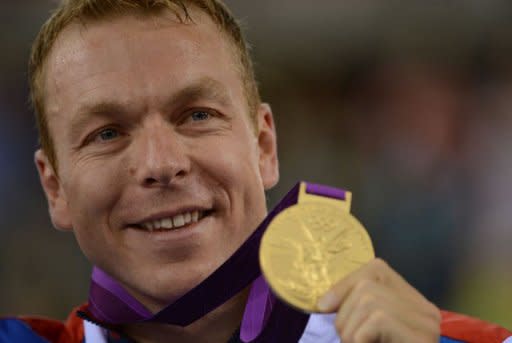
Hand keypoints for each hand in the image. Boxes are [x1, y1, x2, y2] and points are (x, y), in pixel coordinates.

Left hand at [317, 258, 440, 342]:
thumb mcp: (362, 334)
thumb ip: (354, 314)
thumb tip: (323, 302)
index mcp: (412, 303)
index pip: (376, 270)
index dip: (345, 284)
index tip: (323, 307)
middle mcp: (425, 310)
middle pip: (368, 286)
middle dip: (345, 315)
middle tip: (348, 342)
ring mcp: (427, 324)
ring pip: (369, 300)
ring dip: (349, 330)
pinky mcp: (422, 338)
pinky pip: (378, 318)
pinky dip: (358, 338)